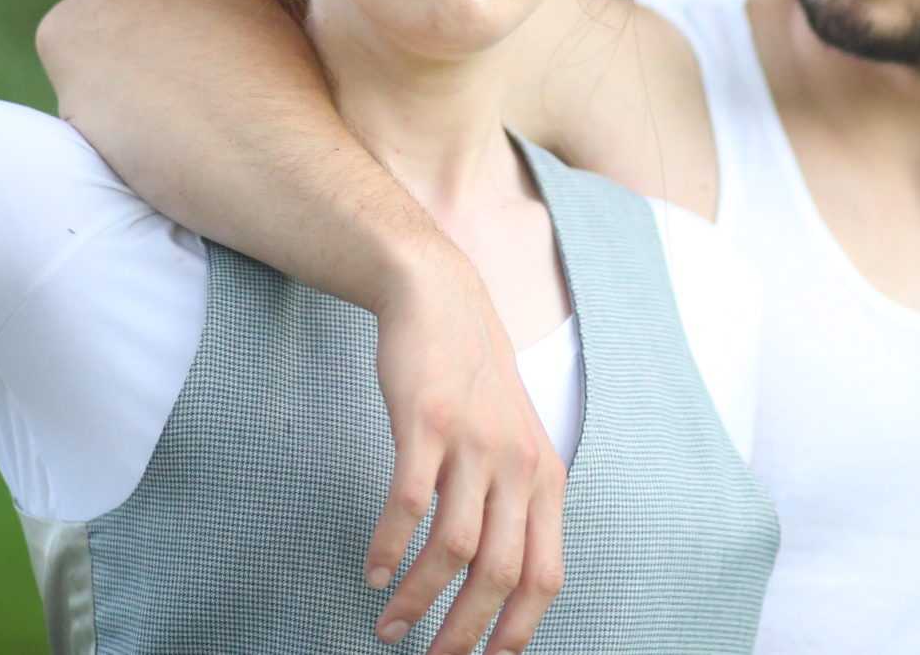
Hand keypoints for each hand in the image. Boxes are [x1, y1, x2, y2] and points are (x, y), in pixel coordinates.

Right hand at [369, 247, 565, 653]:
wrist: (442, 299)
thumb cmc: (474, 382)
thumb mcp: (516, 441)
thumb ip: (516, 503)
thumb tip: (501, 584)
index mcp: (546, 478)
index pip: (546, 576)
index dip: (518, 630)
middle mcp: (518, 465)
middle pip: (500, 574)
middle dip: (464, 632)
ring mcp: (474, 443)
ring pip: (453, 548)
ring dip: (417, 598)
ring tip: (390, 627)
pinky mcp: (427, 423)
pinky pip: (408, 503)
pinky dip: (389, 547)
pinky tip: (373, 571)